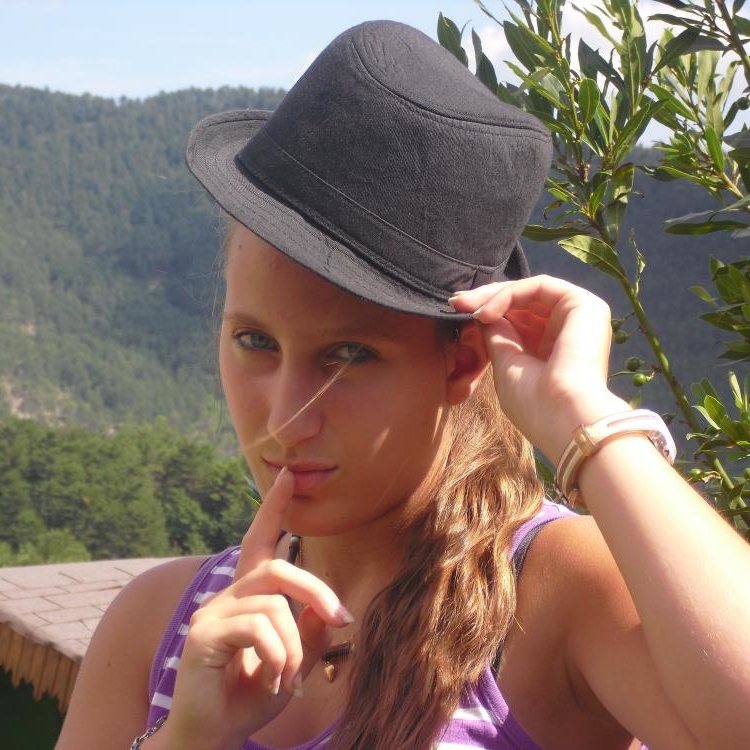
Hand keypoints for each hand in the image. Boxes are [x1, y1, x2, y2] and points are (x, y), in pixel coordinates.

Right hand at [159, 469, 352, 749]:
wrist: (214, 735)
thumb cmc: (252, 695)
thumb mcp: (294, 661)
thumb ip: (310, 632)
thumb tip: (331, 611)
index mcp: (249, 595)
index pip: (260, 540)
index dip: (272, 508)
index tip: (287, 476)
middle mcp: (228, 595)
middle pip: (278, 568)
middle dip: (316, 590)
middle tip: (343, 618)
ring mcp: (212, 611)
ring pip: (274, 604)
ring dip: (294, 645)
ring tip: (291, 677)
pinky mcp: (204, 632)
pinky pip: (258, 627)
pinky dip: (278, 655)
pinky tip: (274, 679)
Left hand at [451, 275, 627, 462]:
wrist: (564, 417)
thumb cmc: (534, 404)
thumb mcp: (506, 366)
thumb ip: (496, 337)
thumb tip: (482, 313)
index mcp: (549, 349)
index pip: (516, 318)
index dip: (486, 311)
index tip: (455, 311)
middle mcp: (565, 330)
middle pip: (521, 301)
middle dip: (485, 299)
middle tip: (456, 302)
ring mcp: (577, 316)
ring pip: (529, 290)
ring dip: (493, 295)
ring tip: (470, 310)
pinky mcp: (584, 304)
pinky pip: (540, 286)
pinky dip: (510, 294)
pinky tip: (488, 312)